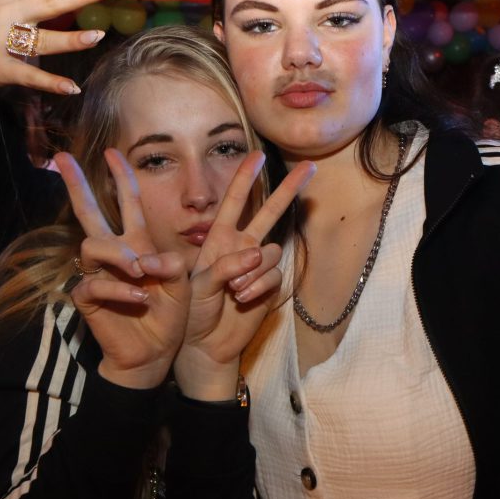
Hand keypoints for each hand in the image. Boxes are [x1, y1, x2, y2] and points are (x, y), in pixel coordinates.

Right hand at [57, 150, 190, 390]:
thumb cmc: (170, 315)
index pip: (126, 203)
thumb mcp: (183, 285)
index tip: (112, 152)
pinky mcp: (88, 298)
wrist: (155, 351)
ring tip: (141, 273)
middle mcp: (113, 254)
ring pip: (92, 245)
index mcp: (136, 243)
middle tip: (63, 159)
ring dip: (119, 256)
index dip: (121, 177)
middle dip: (77, 184)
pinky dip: (120, 291)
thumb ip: (171, 266)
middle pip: (88, 212)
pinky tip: (141, 299)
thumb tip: (148, 259)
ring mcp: (97, 274)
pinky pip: (94, 283)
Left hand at [176, 152, 315, 400]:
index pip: (234, 202)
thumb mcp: (197, 285)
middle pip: (269, 212)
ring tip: (233, 289)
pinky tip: (241, 299)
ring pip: (272, 251)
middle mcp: (241, 246)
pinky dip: (259, 286)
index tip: (257, 154)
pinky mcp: (269, 285)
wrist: (203, 344)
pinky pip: (274, 276)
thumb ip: (223, 266)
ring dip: (255, 269)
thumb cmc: (191, 311)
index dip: (245, 178)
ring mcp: (257, 266)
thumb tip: (256, 253)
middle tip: (308, 167)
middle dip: (287, 189)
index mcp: (218, 239)